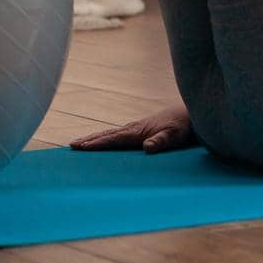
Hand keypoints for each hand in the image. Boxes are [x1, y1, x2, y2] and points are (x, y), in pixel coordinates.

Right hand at [69, 104, 193, 152]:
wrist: (190, 114)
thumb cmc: (183, 126)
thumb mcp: (174, 136)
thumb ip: (161, 141)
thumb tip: (146, 148)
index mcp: (137, 131)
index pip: (113, 139)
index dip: (96, 143)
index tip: (81, 147)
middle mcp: (133, 129)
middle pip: (107, 135)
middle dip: (89, 140)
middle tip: (71, 146)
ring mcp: (136, 128)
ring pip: (111, 134)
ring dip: (95, 139)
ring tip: (80, 144)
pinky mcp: (141, 130)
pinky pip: (118, 136)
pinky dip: (106, 138)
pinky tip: (104, 142)